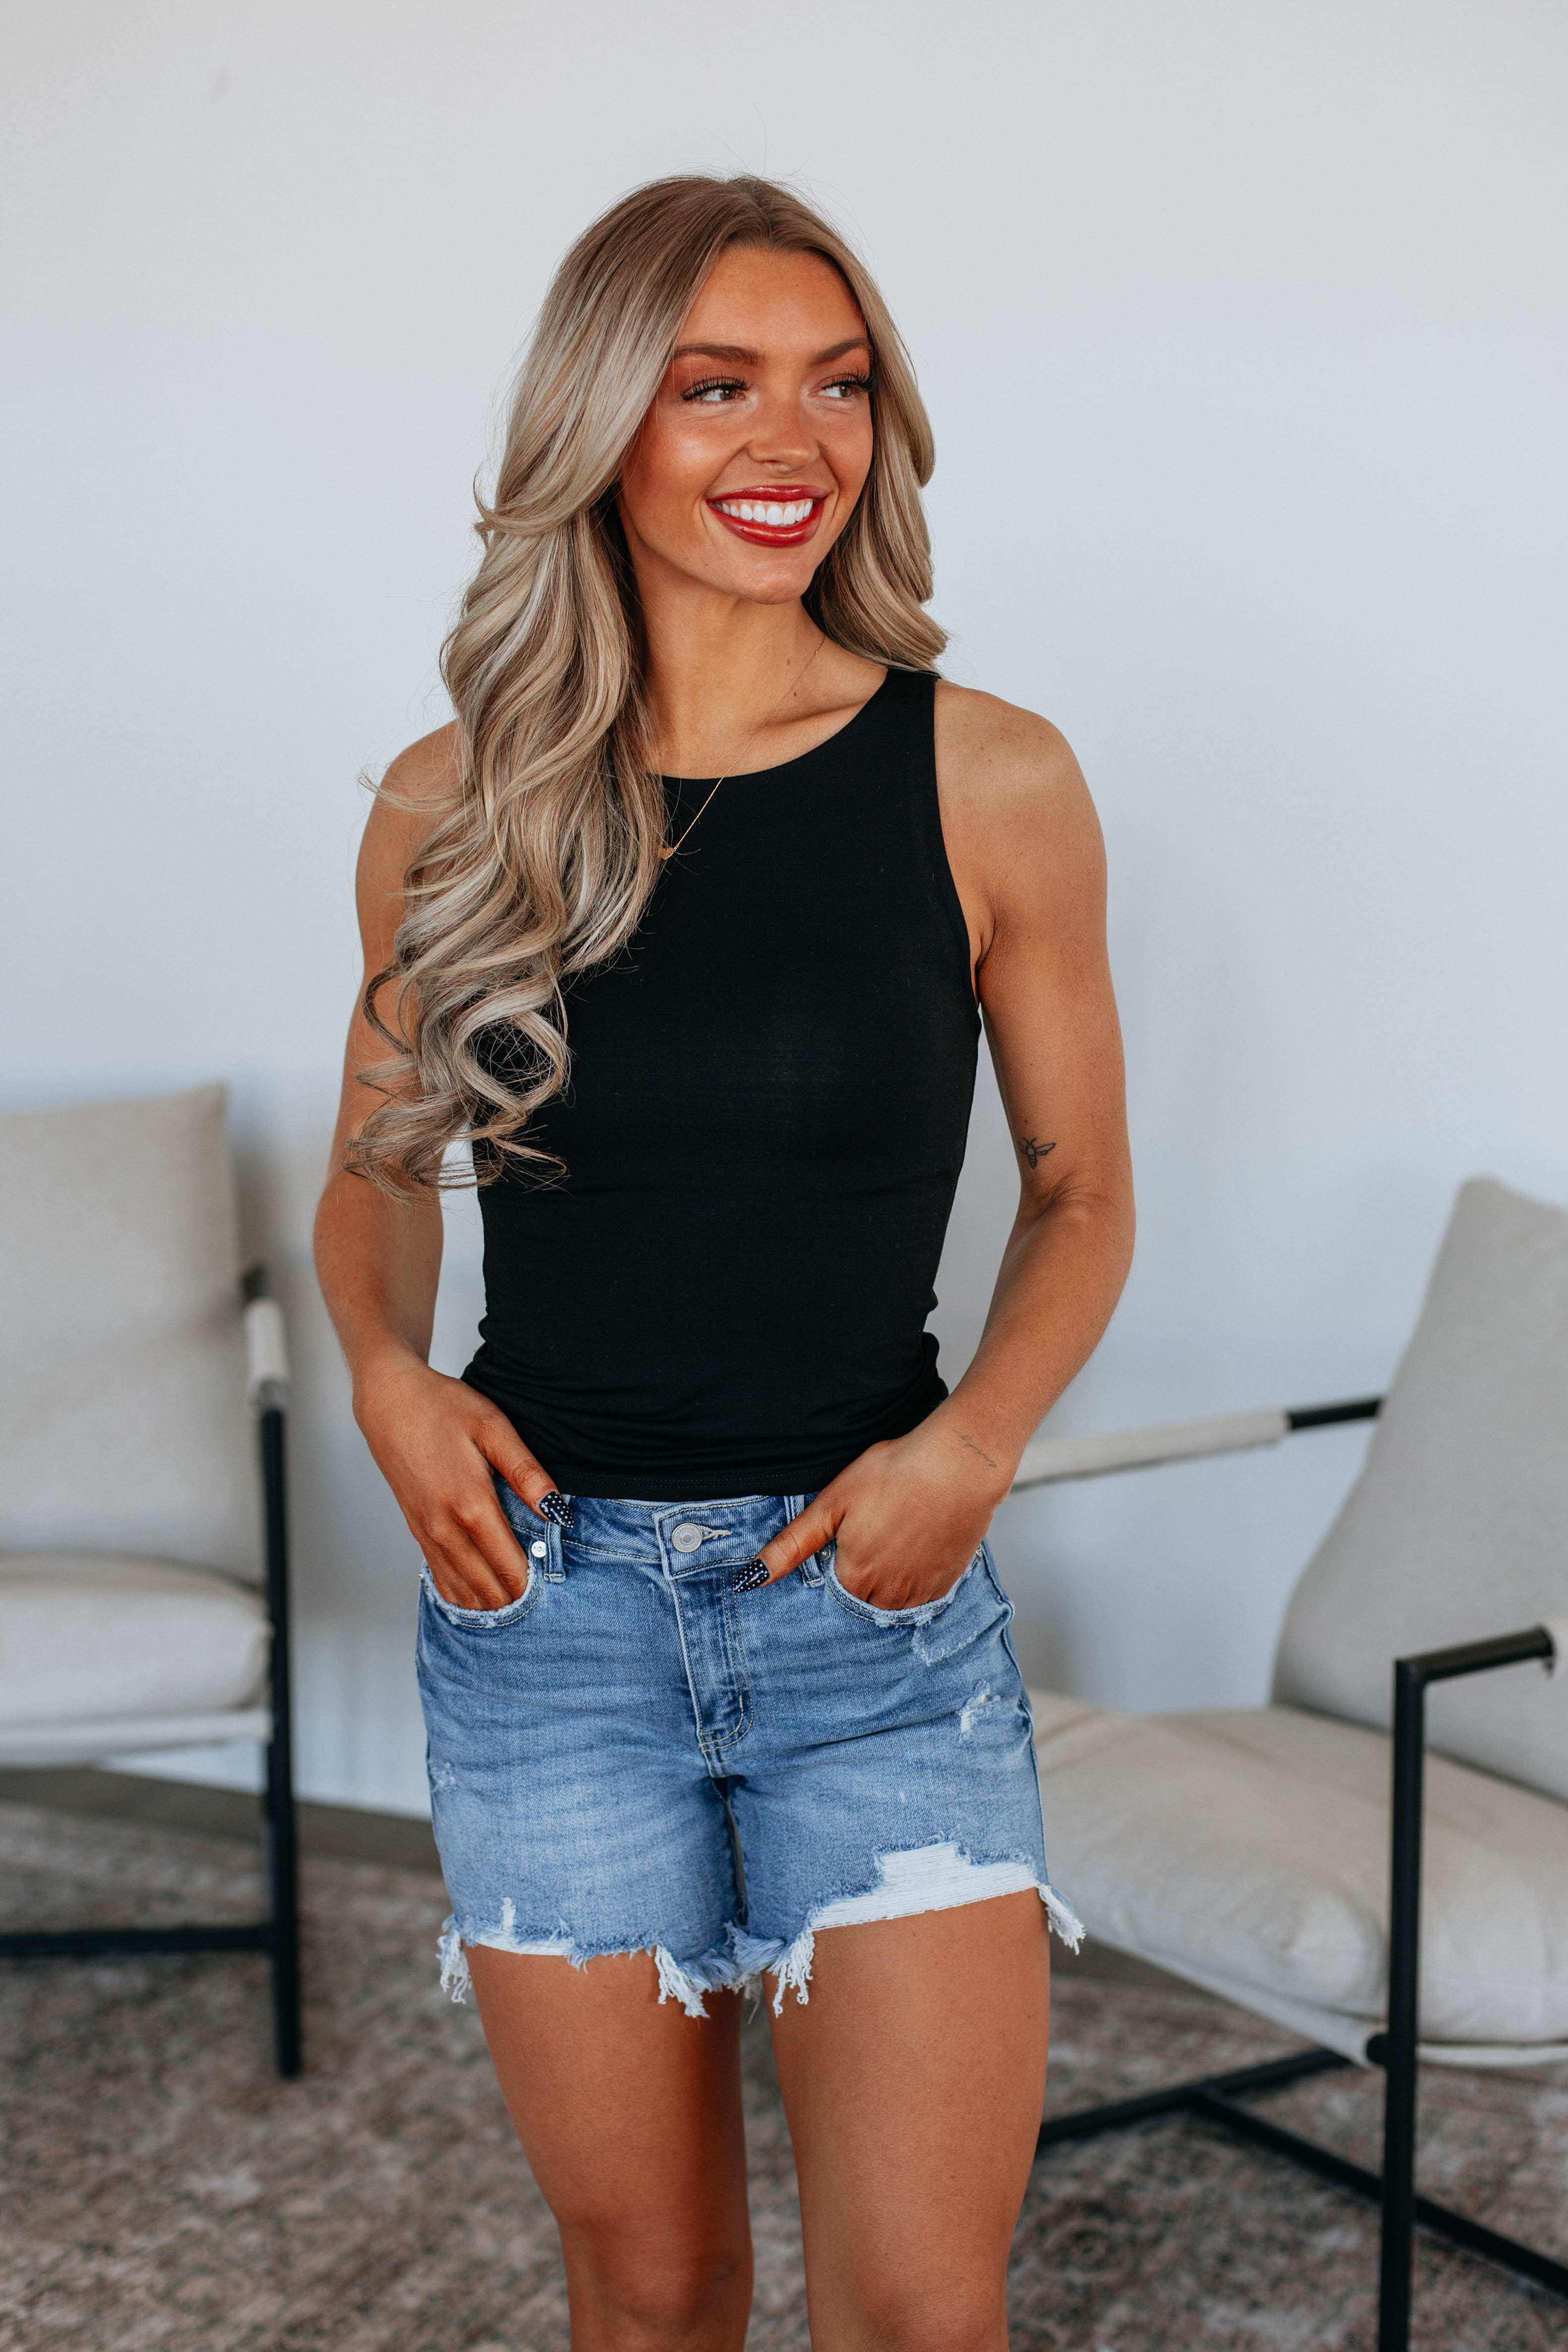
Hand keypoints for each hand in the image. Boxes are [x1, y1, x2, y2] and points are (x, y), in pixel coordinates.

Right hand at [353, 1347, 560, 1610]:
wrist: (388, 1400)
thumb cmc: (442, 1407)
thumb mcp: (494, 1428)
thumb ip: (527, 1473)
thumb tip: (558, 1511)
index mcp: (471, 1505)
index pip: (509, 1567)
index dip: (535, 1585)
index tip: (558, 1589)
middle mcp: (445, 1528)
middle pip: (487, 1588)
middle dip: (516, 1600)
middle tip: (546, 1605)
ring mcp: (426, 1533)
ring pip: (461, 1590)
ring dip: (490, 1603)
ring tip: (519, 1609)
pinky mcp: (416, 1530)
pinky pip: (440, 1577)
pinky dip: (462, 1593)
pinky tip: (479, 1600)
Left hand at [750, 1412, 1011, 1610]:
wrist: (959, 1465)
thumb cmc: (895, 1474)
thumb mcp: (832, 1503)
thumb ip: (792, 1546)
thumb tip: (749, 1579)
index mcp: (853, 1578)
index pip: (831, 1590)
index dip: (838, 1561)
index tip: (851, 1536)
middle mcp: (885, 1597)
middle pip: (861, 1597)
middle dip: (862, 1572)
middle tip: (876, 1529)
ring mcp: (920, 1593)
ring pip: (891, 1599)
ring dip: (888, 1577)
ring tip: (896, 1534)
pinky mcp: (946, 1585)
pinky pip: (921, 1594)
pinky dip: (915, 1575)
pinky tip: (918, 1542)